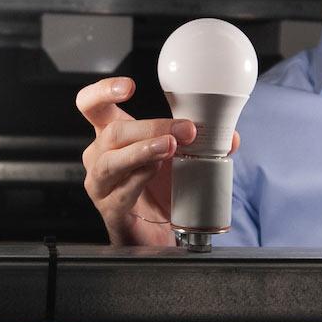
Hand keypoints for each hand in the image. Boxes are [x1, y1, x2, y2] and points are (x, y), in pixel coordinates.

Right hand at [77, 77, 236, 246]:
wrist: (155, 234)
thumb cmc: (158, 191)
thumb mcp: (178, 158)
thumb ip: (200, 144)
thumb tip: (229, 137)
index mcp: (110, 137)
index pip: (92, 105)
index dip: (103, 91)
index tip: (128, 86)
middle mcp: (99, 156)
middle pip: (113, 132)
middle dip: (152, 127)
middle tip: (184, 129)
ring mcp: (100, 183)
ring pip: (112, 160)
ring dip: (144, 150)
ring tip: (168, 146)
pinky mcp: (110, 208)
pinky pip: (120, 191)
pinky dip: (139, 179)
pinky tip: (155, 172)